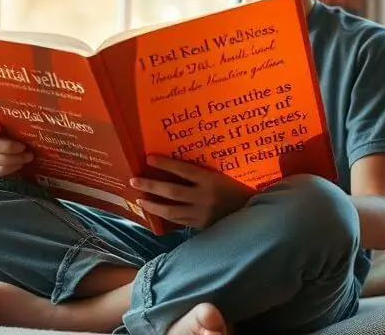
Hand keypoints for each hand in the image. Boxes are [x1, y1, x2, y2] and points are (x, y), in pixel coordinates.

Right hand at [0, 117, 32, 176]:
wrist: (29, 148)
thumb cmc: (24, 130)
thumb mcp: (23, 121)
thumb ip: (22, 114)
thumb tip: (38, 104)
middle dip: (6, 146)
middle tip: (23, 146)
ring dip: (11, 158)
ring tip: (29, 156)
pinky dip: (10, 168)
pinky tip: (22, 164)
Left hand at [130, 155, 254, 228]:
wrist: (251, 212)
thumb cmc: (235, 190)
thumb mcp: (221, 177)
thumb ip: (201, 174)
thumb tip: (175, 167)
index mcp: (211, 180)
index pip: (184, 170)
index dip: (165, 163)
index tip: (149, 158)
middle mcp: (204, 197)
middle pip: (172, 191)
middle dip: (150, 185)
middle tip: (134, 180)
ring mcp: (201, 213)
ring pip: (171, 210)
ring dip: (153, 205)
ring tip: (140, 199)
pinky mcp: (200, 225)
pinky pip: (178, 221)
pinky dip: (165, 216)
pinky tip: (155, 212)